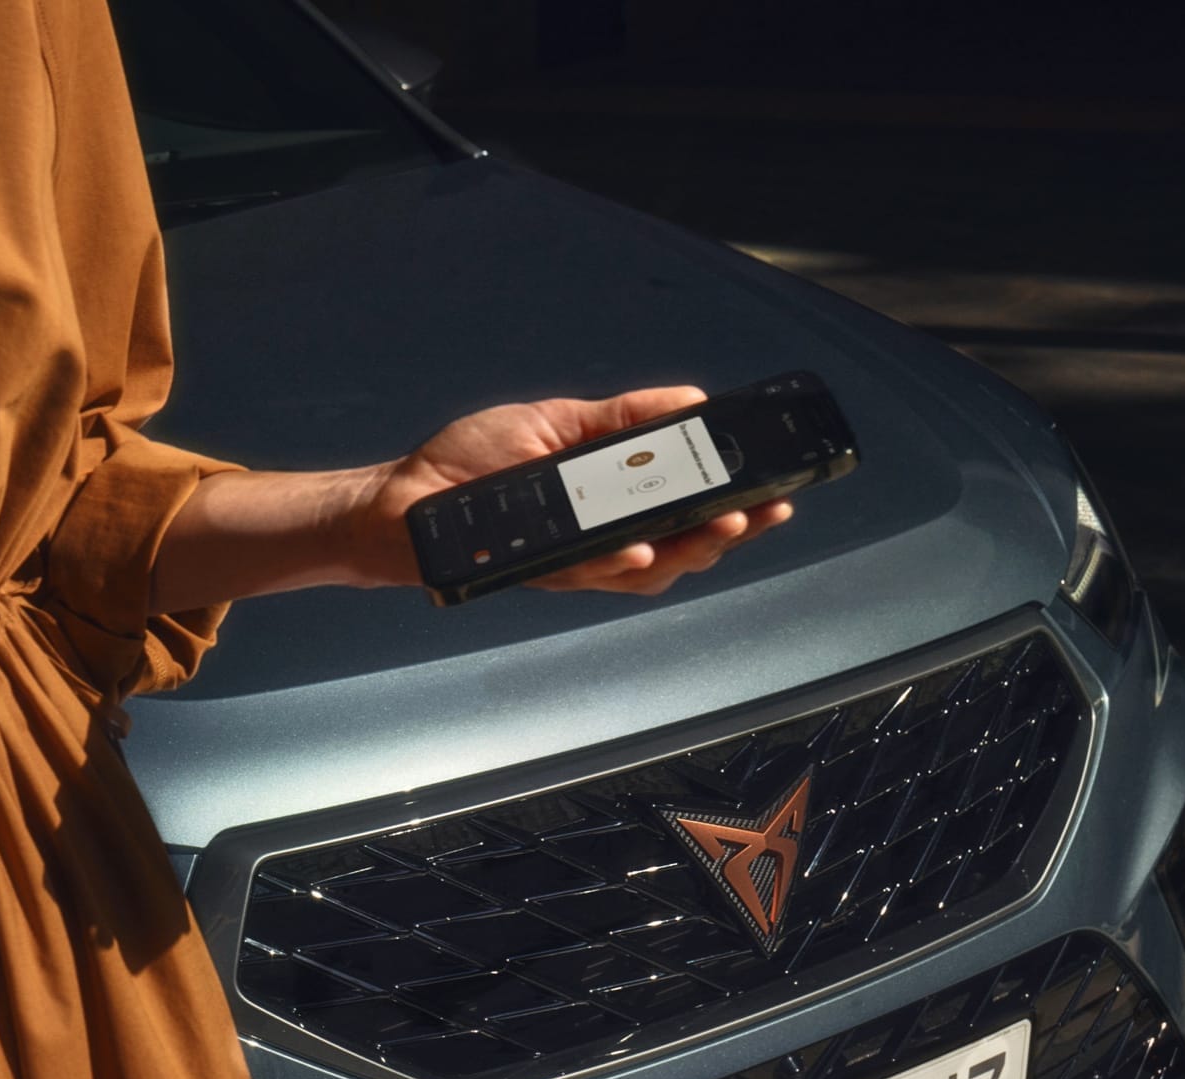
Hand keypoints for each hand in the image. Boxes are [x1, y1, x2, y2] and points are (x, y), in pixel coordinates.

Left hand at [364, 385, 795, 595]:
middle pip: (683, 549)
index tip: (781, 493)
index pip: (688, 513)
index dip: (737, 509)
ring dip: (689, 549)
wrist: (403, 499)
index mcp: (613, 506)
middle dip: (732, 532)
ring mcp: (572, 562)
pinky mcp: (537, 572)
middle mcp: (601, 543)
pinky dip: (617, 560)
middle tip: (770, 511)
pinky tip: (644, 546)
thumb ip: (619, 420)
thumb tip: (690, 399)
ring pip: (646, 571)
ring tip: (726, 525)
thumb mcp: (554, 424)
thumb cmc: (472, 462)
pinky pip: (586, 573)